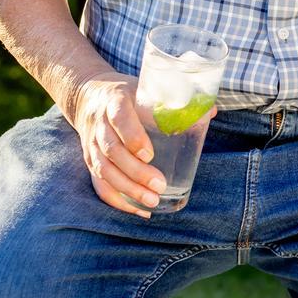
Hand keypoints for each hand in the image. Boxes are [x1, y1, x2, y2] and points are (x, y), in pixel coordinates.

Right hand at [69, 75, 166, 216]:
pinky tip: (138, 210)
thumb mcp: (145, 88)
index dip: (132, 137)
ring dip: (127, 189)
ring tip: (152, 201)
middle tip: (159, 186)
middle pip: (112, 150)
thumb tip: (210, 112)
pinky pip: (99, 184)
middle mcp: (99, 124)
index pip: (119, 118)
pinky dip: (117, 200)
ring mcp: (91, 144)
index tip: (149, 154)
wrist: (87, 96)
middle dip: (135, 172)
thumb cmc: (126, 94)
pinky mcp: (90, 160)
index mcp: (115, 101)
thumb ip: (174, 101)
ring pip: (104, 170)